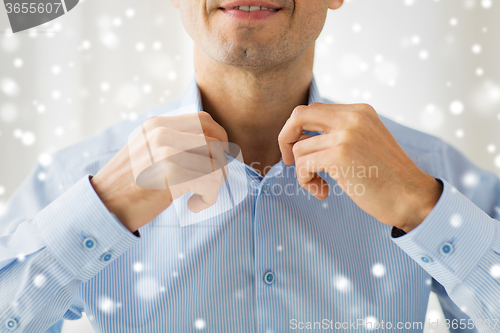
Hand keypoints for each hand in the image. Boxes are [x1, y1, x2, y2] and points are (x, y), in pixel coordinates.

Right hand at [91, 111, 228, 232]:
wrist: (103, 207)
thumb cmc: (126, 186)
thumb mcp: (145, 152)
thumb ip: (172, 144)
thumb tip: (210, 147)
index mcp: (157, 124)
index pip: (203, 120)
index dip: (220, 138)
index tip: (221, 157)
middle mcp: (163, 132)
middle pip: (215, 140)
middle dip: (222, 163)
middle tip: (213, 182)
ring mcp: (167, 150)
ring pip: (216, 162)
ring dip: (215, 184)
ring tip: (199, 197)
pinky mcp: (173, 172)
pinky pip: (210, 182)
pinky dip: (208, 197)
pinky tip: (194, 205)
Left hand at [278, 103, 442, 232]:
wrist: (411, 198)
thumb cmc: (386, 177)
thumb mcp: (365, 142)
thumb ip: (339, 133)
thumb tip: (302, 137)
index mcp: (358, 111)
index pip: (312, 109)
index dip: (298, 130)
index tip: (299, 150)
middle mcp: (352, 117)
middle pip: (298, 116)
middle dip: (285, 138)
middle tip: (288, 160)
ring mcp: (346, 135)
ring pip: (299, 148)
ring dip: (303, 172)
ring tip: (321, 185)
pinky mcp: (339, 155)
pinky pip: (302, 165)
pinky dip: (306, 181)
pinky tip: (323, 191)